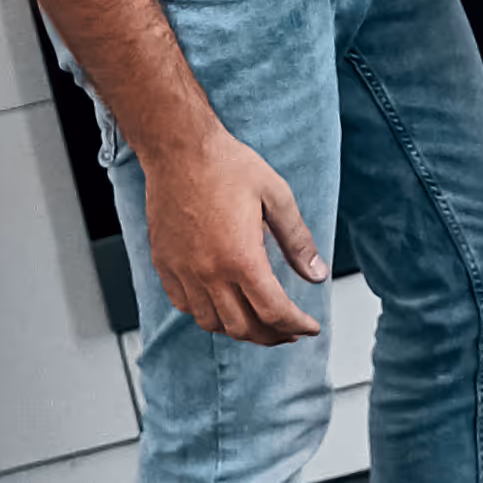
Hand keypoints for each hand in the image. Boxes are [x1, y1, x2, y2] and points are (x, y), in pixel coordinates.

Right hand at [143, 122, 326, 345]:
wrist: (178, 148)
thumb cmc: (226, 164)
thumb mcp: (276, 194)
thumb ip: (297, 239)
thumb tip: (317, 274)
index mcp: (241, 257)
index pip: (274, 311)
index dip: (297, 325)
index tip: (310, 327)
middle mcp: (209, 272)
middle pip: (244, 327)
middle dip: (273, 335)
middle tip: (289, 329)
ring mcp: (183, 272)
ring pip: (213, 323)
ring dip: (240, 329)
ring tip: (258, 319)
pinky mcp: (165, 265)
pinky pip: (185, 306)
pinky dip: (207, 314)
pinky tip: (220, 303)